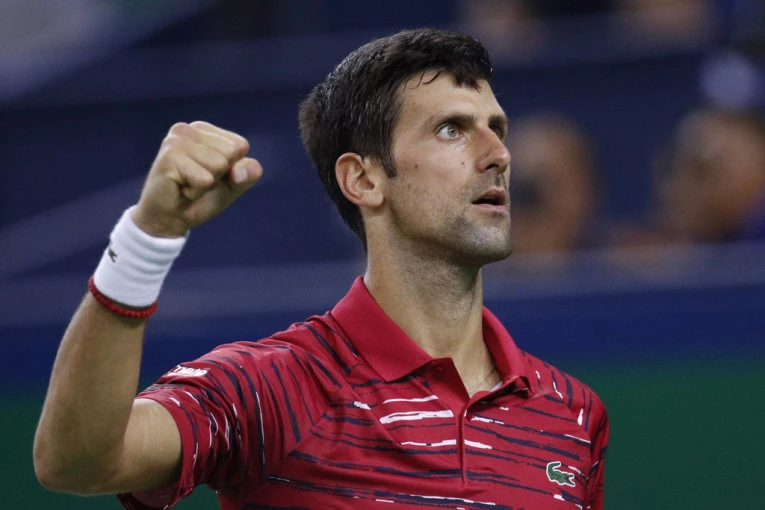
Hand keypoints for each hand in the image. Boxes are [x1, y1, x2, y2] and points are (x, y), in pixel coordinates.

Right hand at [132, 121, 261, 237]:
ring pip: (219, 165)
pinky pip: (205, 180)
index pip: (240, 145)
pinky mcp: (169, 158)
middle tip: (197, 181)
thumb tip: (241, 170)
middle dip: (219, 175)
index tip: (210, 176)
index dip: (232, 169)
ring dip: (206, 184)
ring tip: (188, 184)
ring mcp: (177, 141)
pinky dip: (197, 192)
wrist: (169, 219)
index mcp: (205, 130)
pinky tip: (180, 189)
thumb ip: (247, 174)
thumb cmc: (200, 198)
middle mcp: (188, 129)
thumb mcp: (233, 185)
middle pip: (231, 153)